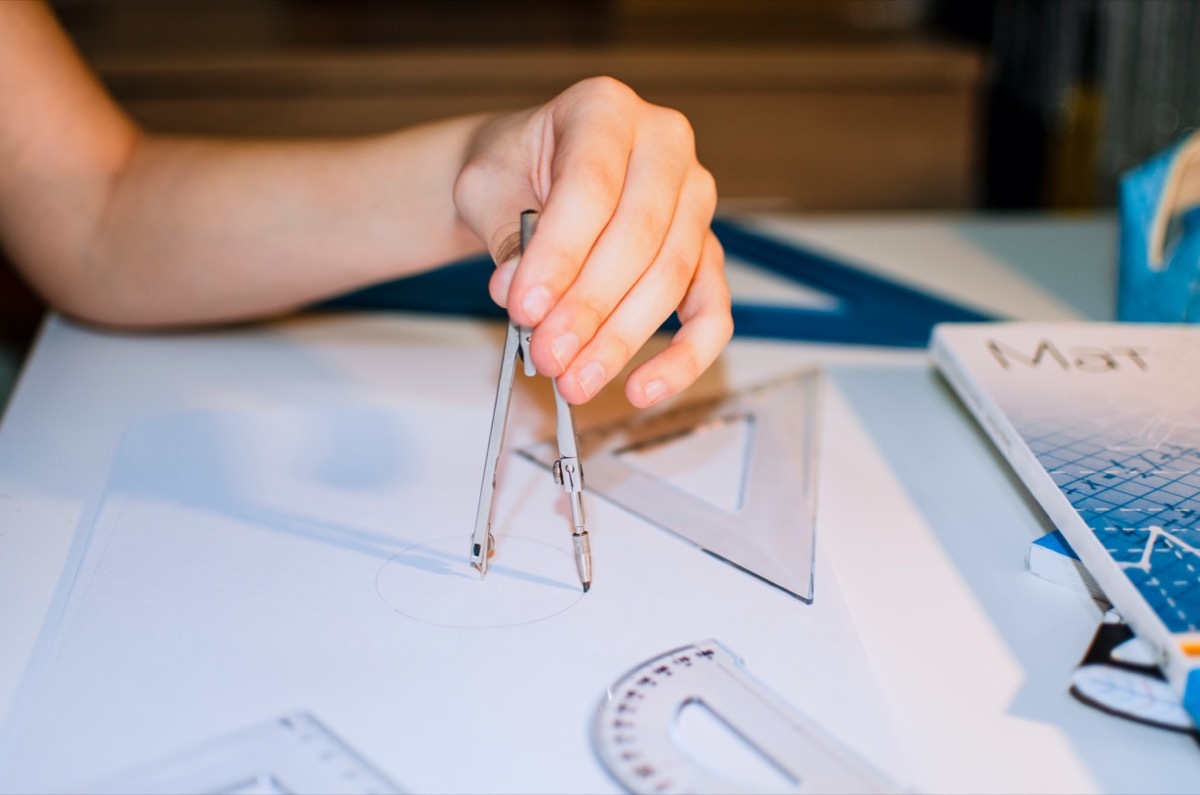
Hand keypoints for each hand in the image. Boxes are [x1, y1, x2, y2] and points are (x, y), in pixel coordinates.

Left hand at [453, 77, 731, 406]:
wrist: (526, 179)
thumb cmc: (511, 175)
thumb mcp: (486, 190)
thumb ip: (505, 237)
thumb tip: (523, 294)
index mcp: (606, 109)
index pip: (591, 187)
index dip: (559, 254)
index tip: (524, 308)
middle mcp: (665, 146)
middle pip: (638, 237)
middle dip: (589, 308)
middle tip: (549, 356)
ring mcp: (694, 200)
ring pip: (672, 278)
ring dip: (622, 339)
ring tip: (575, 381)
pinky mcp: (707, 252)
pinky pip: (711, 311)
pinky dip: (683, 357)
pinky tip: (643, 387)